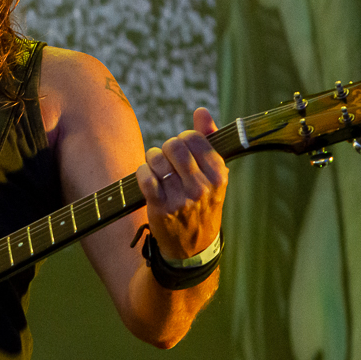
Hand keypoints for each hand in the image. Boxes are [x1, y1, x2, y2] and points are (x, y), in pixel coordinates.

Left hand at [135, 107, 227, 261]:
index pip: (194, 138)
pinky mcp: (160, 208)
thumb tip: (201, 111)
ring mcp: (181, 199)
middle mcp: (202, 187)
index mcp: (219, 175)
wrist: (193, 248)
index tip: (183, 150)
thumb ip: (208, 140)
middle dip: (166, 148)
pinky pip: (144, 176)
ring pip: (156, 158)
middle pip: (173, 145)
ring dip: (152, 159)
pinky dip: (142, 173)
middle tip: (168, 159)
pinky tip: (147, 178)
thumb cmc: (203, 204)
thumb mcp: (214, 176)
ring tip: (157, 169)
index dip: (184, 139)